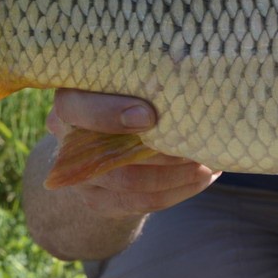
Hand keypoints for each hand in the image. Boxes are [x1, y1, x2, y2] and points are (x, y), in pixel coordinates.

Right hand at [47, 89, 220, 220]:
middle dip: (162, 152)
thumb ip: (142, 80)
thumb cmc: (127, 95)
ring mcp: (81, 176)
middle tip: (199, 142)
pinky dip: (179, 191)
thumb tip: (187, 75)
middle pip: (108, 155)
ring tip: (209, 163)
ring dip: (177, 176)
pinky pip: (141, 202)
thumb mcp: (126, 81)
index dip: (108, 114)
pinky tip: (204, 176)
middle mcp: (68, 141)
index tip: (149, 116)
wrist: (106, 140)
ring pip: (129, 183)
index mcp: (69, 101)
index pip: (74, 108)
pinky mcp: (99, 201)